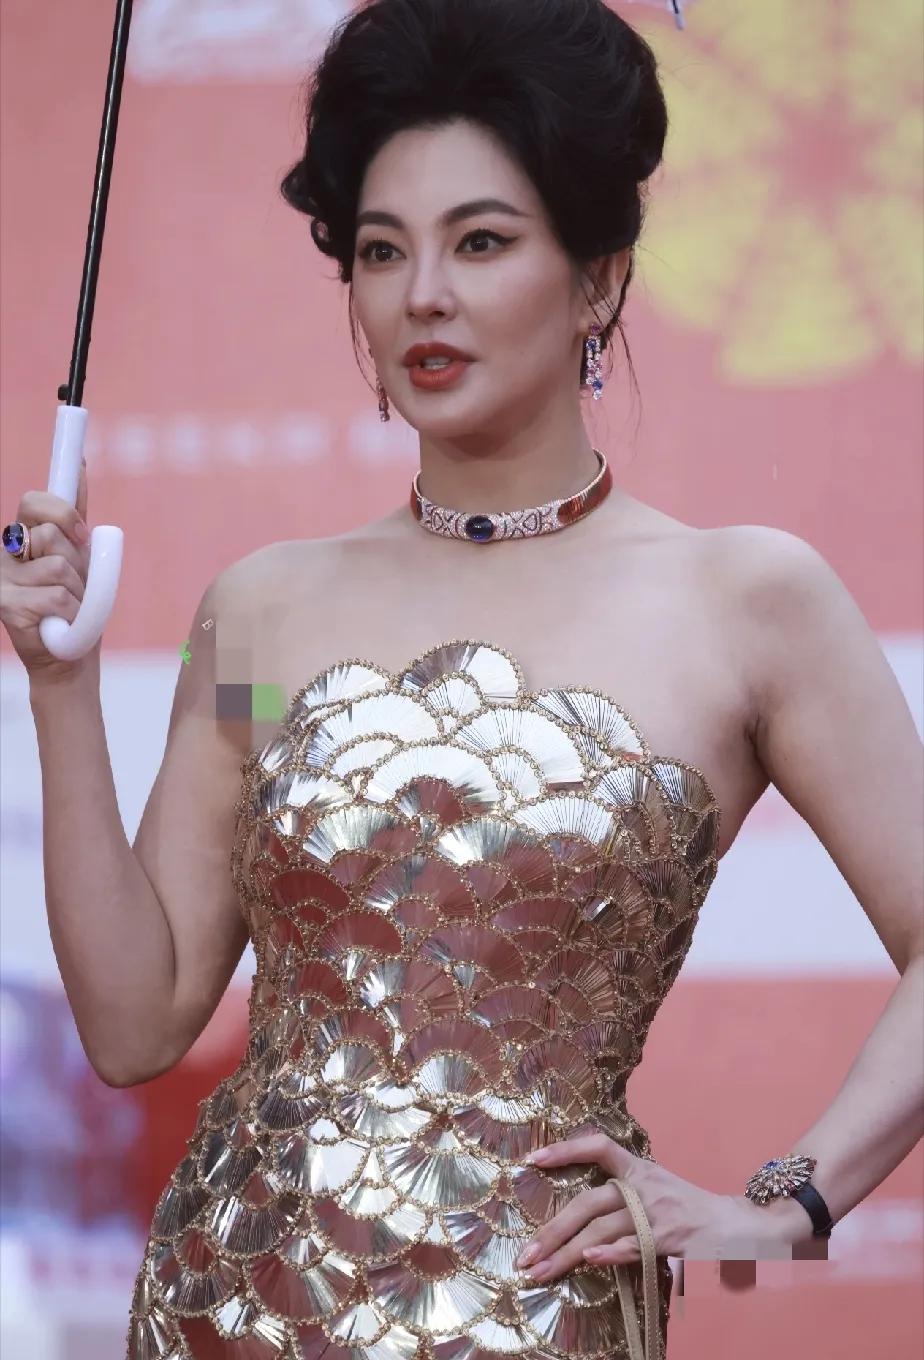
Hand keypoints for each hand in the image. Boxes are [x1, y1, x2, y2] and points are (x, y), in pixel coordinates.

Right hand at [0, 460, 96, 682]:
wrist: (69, 654)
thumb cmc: (75, 604)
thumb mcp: (82, 555)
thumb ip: (75, 516)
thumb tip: (81, 466)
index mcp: (23, 537)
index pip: (35, 503)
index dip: (61, 511)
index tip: (81, 533)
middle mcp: (6, 554)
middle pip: (51, 536)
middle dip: (77, 563)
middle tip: (74, 584)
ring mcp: (3, 580)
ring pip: (58, 568)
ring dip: (78, 591)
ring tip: (70, 606)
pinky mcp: (5, 606)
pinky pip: (57, 597)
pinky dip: (73, 612)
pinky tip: (62, 623)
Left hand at [514, 1134, 806, 1280]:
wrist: (742, 1224)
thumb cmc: (691, 1210)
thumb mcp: (657, 1189)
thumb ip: (623, 1196)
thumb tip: (580, 1217)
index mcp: (640, 1168)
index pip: (598, 1146)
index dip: (565, 1149)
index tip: (532, 1159)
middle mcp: (644, 1185)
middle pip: (589, 1202)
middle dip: (552, 1230)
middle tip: (525, 1255)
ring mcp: (657, 1212)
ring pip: (602, 1229)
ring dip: (567, 1253)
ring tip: (540, 1271)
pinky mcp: (670, 1238)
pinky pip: (634, 1246)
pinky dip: (611, 1253)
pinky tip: (589, 1261)